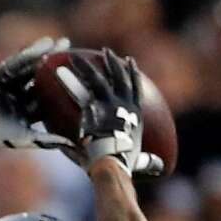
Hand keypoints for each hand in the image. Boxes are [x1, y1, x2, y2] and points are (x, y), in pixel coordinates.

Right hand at [0, 37, 72, 157]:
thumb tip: (71, 145)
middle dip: (58, 66)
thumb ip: (48, 139)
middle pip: (42, 78)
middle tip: (74, 52)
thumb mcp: (26, 138)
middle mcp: (20, 96)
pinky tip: (44, 44)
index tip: (81, 77)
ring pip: (31, 67)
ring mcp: (10, 84)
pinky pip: (17, 62)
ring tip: (63, 43)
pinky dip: (30, 53)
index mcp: (27, 111)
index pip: (49, 96)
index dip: (64, 87)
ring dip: (47, 55)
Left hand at [56, 50, 162, 177]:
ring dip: (87, 66)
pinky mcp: (94, 108)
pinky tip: (62, 69)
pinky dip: (70, 79)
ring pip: (98, 78)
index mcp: (136, 114)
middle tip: (105, 53)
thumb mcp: (140, 161)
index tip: (129, 62)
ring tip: (76, 57)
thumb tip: (159, 167)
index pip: (135, 88)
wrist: (113, 162)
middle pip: (118, 76)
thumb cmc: (125, 166)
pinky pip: (80, 89)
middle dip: (112, 63)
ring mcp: (109, 104)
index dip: (132, 74)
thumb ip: (147, 161)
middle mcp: (124, 104)